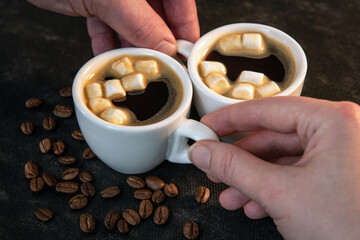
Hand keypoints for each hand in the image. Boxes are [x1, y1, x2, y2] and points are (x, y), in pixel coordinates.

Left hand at [26, 0, 198, 55]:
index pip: (180, 1)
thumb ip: (139, 20)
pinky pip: (106, 24)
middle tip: (160, 66)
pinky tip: (107, 57)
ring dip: (130, 46)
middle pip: (157, 15)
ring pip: (132, 23)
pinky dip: (106, 42)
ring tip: (133, 67)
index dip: (185, 27)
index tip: (186, 53)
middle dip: (156, 42)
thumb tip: (165, 46)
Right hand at [189, 96, 359, 238]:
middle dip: (239, 157)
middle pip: (272, 135)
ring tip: (230, 193)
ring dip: (251, 178)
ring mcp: (340, 155)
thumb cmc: (350, 229)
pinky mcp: (337, 177)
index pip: (267, 110)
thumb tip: (205, 151)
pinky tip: (254, 204)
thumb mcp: (280, 193)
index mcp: (333, 122)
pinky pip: (295, 174)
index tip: (207, 126)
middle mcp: (340, 132)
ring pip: (281, 158)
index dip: (230, 119)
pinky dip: (271, 189)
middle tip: (213, 163)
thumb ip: (235, 168)